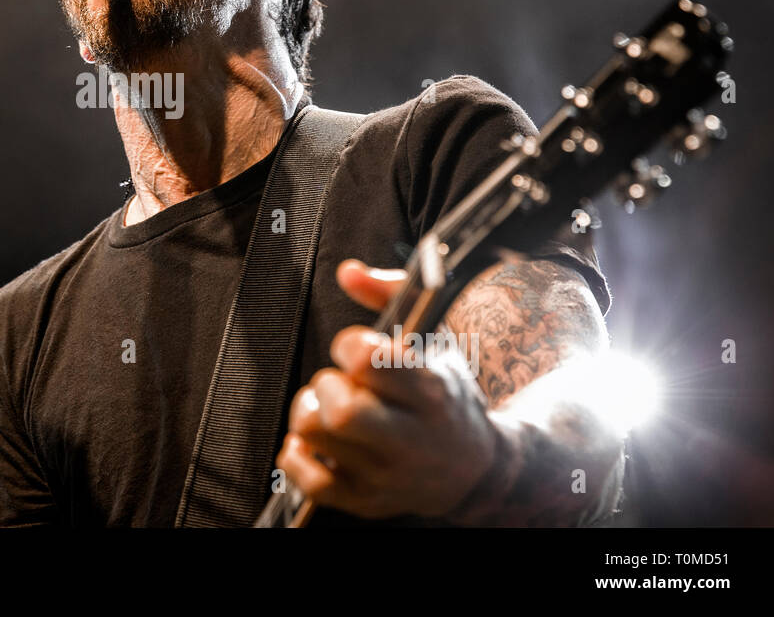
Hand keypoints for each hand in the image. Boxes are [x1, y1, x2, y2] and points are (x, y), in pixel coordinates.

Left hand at [275, 259, 500, 519]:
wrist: (476, 471)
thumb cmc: (444, 396)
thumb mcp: (435, 340)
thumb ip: (390, 295)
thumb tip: (347, 270)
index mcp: (432, 392)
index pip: (370, 362)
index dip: (349, 344)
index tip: (353, 346)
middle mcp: (412, 440)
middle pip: (343, 412)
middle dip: (327, 386)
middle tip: (339, 383)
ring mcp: (388, 476)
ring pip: (316, 438)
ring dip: (306, 413)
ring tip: (324, 407)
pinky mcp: (366, 502)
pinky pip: (310, 482)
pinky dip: (297, 455)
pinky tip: (313, 440)